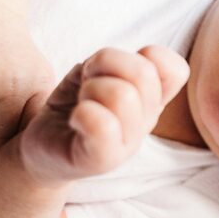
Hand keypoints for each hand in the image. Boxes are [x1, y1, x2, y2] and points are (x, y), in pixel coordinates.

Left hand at [18, 45, 188, 182]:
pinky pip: (103, 127)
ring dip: (90, 89)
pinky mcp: (101, 161)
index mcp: (152, 100)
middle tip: (87, 83)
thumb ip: (117, 62)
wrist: (43, 149)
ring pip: (122, 94)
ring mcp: (127, 145)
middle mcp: (146, 123)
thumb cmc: (72, 105)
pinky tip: (75, 120)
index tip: (113, 68)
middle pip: (143, 74)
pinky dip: (84, 114)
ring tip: (81, 103)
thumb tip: (144, 56)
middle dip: (106, 66)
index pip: (176, 70)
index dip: (146, 56)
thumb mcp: (94, 73)